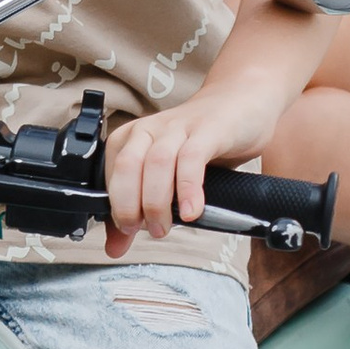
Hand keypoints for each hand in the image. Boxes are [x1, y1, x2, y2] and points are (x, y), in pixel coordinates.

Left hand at [101, 85, 274, 247]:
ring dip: (156, 201)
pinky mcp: (209, 131)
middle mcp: (151, 130)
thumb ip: (140, 209)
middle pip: (127, 166)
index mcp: (133, 139)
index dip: (114, 207)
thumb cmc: (200, 143)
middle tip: (143, 230)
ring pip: (157, 162)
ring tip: (163, 227)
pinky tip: (192, 211)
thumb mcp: (167, 177)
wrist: (240, 101)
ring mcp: (179, 128)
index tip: (126, 232)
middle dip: (128, 205)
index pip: (110, 175)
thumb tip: (115, 247)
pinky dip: (187, 188)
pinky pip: (192, 158)